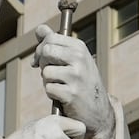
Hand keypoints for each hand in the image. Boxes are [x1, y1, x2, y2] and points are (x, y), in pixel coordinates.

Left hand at [32, 24, 112, 138]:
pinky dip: (52, 94)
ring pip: (46, 72)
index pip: (50, 38)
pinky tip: (62, 95)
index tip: (42, 58)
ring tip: (59, 85)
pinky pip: (49, 88)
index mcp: (79, 47)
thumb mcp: (73, 59)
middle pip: (46, 51)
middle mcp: (80, 59)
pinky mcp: (71, 93)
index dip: (41, 49)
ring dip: (48, 81)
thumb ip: (55, 42)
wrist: (98, 109)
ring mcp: (76, 76)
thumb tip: (40, 29)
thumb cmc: (81, 81)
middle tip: (50, 73)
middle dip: (43, 64)